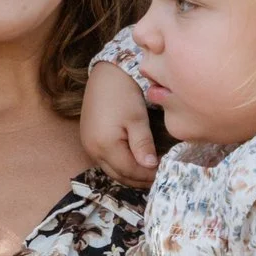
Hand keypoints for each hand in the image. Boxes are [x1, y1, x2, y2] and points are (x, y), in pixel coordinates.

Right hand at [82, 61, 158, 185]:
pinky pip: (106, 161)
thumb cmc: (123, 93)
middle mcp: (93, 150)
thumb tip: (150, 166)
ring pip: (112, 170)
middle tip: (160, 176)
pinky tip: (135, 160)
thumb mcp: (137, 119)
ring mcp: (88, 145)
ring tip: (149, 171)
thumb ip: (143, 144)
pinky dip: (121, 164)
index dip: (148, 176)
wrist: (106, 75)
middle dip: (139, 179)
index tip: (166, 173)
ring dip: (130, 173)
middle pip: (119, 175)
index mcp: (105, 145)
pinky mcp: (89, 140)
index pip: (130, 171)